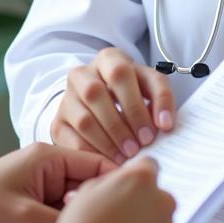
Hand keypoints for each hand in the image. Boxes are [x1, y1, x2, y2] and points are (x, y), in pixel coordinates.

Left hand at [0, 142, 115, 222]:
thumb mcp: (24, 216)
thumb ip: (59, 221)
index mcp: (49, 156)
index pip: (94, 162)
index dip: (116, 178)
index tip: (136, 194)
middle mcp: (50, 164)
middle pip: (89, 180)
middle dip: (103, 197)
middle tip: (120, 218)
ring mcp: (45, 180)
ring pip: (78, 195)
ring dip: (87, 208)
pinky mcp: (38, 195)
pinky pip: (65, 204)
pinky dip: (73, 215)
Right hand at [52, 48, 175, 161]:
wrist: (102, 102)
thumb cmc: (131, 93)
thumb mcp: (148, 86)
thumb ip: (160, 98)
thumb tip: (165, 124)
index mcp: (108, 58)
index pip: (120, 73)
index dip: (136, 104)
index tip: (155, 131)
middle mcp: (82, 74)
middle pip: (96, 94)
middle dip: (120, 125)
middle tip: (138, 148)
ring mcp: (67, 98)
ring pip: (83, 120)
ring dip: (107, 142)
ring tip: (125, 158)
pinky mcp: (58, 123)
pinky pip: (71, 141)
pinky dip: (92, 155)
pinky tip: (108, 164)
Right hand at [54, 158, 177, 222]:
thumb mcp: (89, 189)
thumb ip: (112, 180)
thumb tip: (118, 182)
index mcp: (141, 178)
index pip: (148, 164)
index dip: (136, 174)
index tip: (128, 184)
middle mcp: (161, 201)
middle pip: (156, 194)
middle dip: (142, 201)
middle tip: (120, 213)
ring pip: (159, 219)